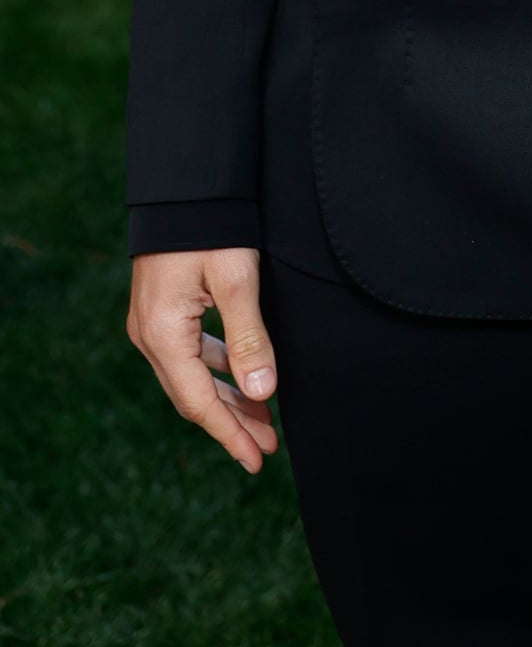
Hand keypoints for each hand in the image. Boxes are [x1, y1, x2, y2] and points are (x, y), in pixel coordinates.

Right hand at [128, 248, 278, 474]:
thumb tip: (263, 395)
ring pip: (192, 376)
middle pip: (193, 395)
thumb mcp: (237, 280)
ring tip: (263, 419)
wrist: (185, 186)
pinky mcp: (162, 311)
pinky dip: (218, 371)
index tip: (257, 460)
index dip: (230, 433)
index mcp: (163, 335)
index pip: (200, 401)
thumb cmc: (213, 227)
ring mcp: (152, 324)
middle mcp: (149, 336)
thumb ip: (249, 338)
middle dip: (232, 422)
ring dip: (227, 397)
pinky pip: (190, 354)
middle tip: (267, 447)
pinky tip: (241, 377)